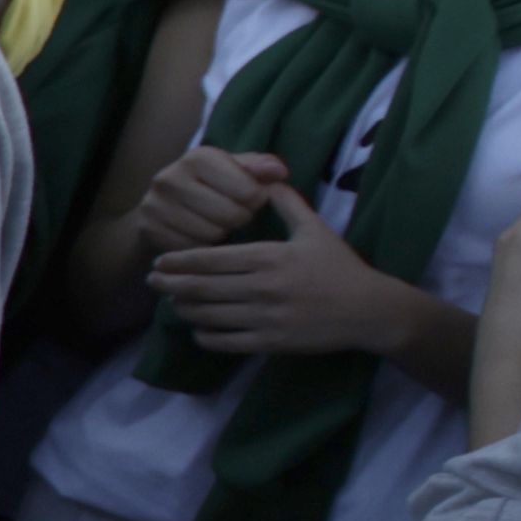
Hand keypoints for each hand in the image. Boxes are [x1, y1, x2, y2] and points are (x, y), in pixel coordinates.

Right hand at [124, 143, 298, 256]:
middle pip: (232, 215)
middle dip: (239, 219)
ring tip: (215, 224)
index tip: (248, 199)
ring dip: (221, 235)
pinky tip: (198, 236)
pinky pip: (192, 250)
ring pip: (212, 235)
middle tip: (232, 215)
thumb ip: (259, 168)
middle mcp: (170, 177)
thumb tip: (279, 171)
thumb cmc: (209, 185)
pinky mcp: (148, 229)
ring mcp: (155, 204)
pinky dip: (201, 247)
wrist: (160, 207)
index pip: (250, 192)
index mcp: (197, 157)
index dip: (256, 201)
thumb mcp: (233, 170)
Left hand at [151, 184, 429, 360]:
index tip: (160, 261)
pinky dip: (205, 336)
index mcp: (269, 257)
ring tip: (172, 303)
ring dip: (184, 309)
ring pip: (209, 315)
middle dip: (170, 285)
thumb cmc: (340, 267)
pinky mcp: (271, 342)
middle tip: (151, 282)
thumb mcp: (315, 229)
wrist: (369, 310)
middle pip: (201, 288)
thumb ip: (287, 203)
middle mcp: (262, 288)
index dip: (179, 261)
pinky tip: (198, 329)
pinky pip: (226, 342)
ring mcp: (265, 317)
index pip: (210, 259)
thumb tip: (266, 178)